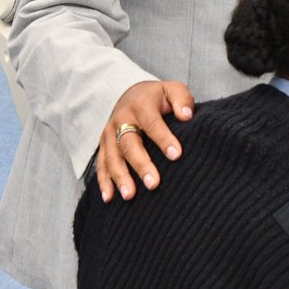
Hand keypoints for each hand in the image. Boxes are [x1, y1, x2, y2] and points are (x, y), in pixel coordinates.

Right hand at [95, 80, 194, 202]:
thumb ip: (182, 100)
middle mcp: (121, 119)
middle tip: (154, 184)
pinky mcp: (103, 145)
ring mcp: (109, 133)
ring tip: (130, 196)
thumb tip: (187, 116)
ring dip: (120, 177)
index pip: (153, 124)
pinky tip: (109, 197)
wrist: (130, 94)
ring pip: (113, 157)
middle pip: (129, 144)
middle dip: (141, 165)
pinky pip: (101, 164)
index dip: (164, 139)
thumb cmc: (158, 97)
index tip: (176, 155)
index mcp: (141, 105)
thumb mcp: (172, 90)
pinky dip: (103, 181)